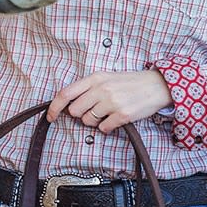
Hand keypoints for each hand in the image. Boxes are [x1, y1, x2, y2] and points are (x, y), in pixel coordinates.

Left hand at [47, 69, 171, 133]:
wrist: (155, 85)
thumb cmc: (129, 82)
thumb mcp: (106, 78)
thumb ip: (88, 88)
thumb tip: (70, 104)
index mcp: (95, 78)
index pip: (66, 93)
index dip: (55, 107)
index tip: (51, 116)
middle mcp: (101, 89)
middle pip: (75, 111)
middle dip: (81, 114)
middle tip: (94, 110)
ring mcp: (112, 102)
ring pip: (89, 121)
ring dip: (95, 121)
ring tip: (108, 112)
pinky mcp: (122, 115)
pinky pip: (104, 129)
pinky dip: (107, 127)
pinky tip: (115, 119)